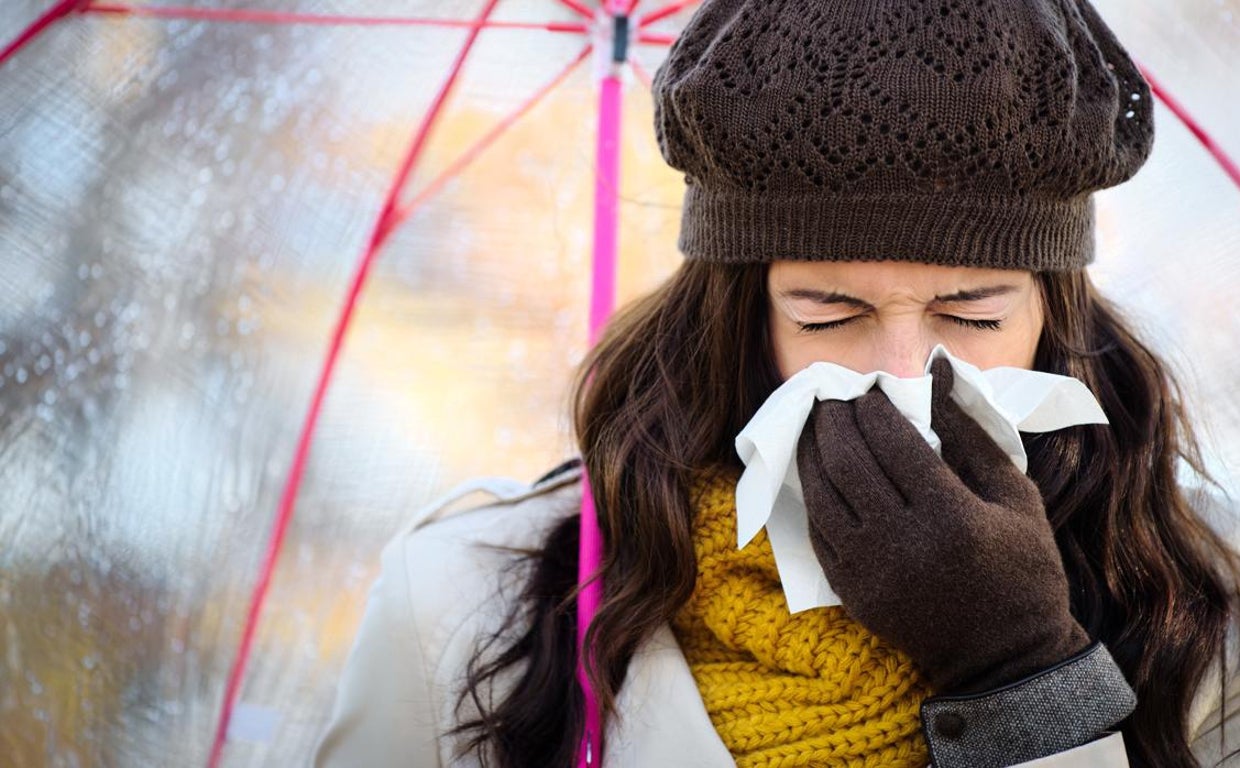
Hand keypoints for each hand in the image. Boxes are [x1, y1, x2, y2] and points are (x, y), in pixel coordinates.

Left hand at [795, 358, 1089, 694]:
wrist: (1005, 657)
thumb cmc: (1022, 569)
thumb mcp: (1016, 496)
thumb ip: (971, 433)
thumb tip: (937, 372)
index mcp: (951, 516)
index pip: (893, 443)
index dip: (873, 409)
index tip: (868, 389)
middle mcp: (904, 543)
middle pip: (848, 463)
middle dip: (833, 421)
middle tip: (830, 398)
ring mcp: (872, 572)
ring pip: (821, 497)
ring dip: (812, 453)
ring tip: (815, 426)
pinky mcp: (853, 594)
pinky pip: (817, 533)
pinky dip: (812, 497)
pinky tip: (815, 472)